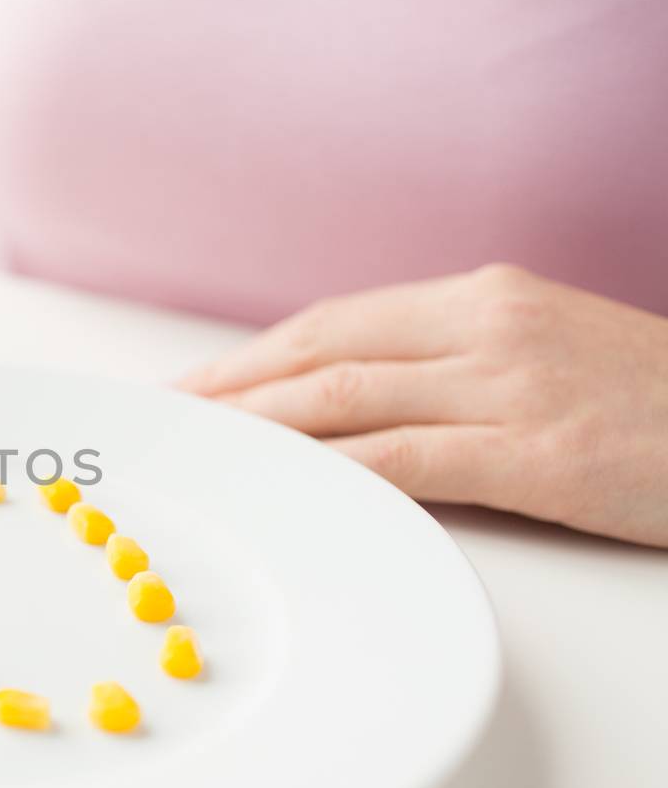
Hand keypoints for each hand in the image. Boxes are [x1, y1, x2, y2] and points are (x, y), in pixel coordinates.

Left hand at [177, 264, 667, 547]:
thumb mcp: (548, 355)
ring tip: (197, 454)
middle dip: (230, 390)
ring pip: (345, 400)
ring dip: (257, 429)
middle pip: (321, 353)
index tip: (195, 386)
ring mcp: (512, 385)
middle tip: (168, 423)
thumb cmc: (653, 404)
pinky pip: (407, 460)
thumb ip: (454, 367)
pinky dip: (332, 472)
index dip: (252, 357)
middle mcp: (487, 327)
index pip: (335, 322)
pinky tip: (284, 489)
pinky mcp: (538, 452)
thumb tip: (355, 403)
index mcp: (486, 298)